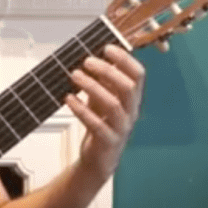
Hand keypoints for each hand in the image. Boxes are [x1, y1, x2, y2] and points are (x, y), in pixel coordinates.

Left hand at [65, 45, 145, 178]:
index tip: (106, 47)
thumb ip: (100, 82)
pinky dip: (81, 109)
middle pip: (128, 87)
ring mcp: (121, 128)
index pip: (138, 74)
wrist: (98, 160)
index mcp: (132, 99)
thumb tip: (91, 57)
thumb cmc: (100, 125)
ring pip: (113, 104)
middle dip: (107, 70)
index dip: (124, 59)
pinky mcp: (108, 142)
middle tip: (86, 61)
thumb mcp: (101, 100)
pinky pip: (96, 124)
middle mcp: (131, 112)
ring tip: (74, 75)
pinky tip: (68, 98)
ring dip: (92, 87)